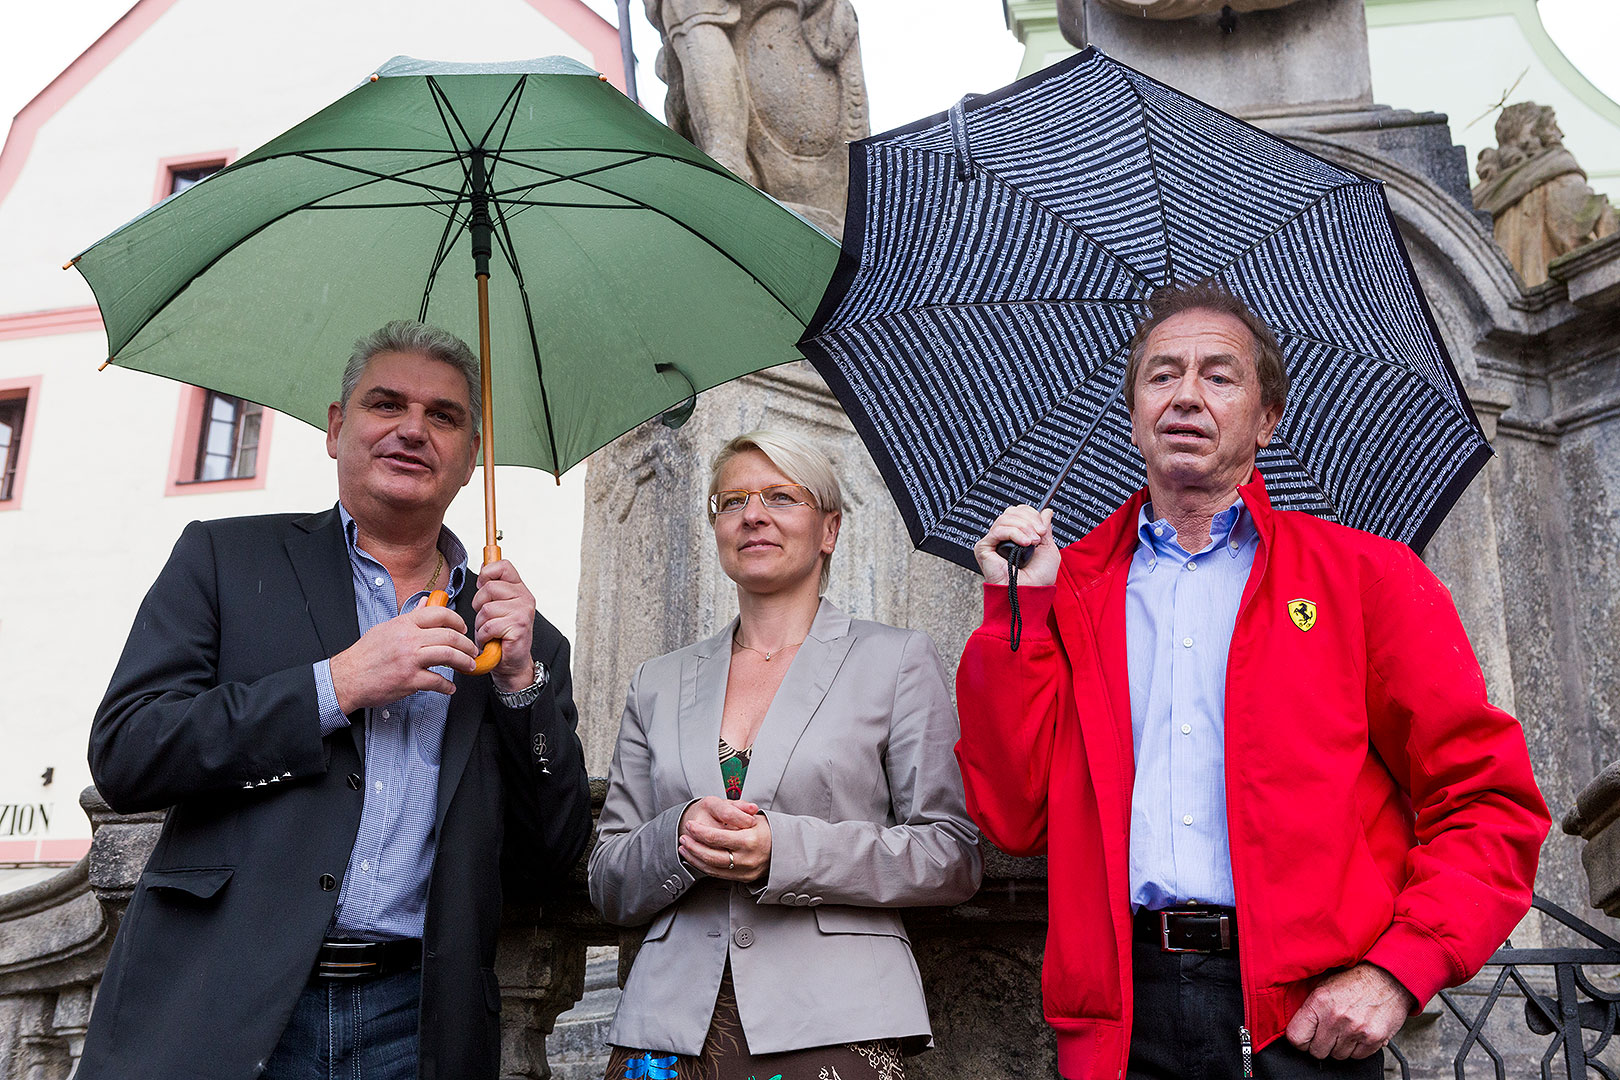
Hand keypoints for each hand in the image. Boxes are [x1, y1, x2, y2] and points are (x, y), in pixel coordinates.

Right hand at [329, 604, 477, 712]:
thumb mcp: (386, 628)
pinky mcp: (409, 680)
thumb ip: (409, 617)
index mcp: (403, 623)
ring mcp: (409, 659)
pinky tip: (449, 687)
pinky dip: (447, 686)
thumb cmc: (365, 654)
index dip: (457, 620)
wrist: (347, 677)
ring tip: (469, 666)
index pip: (439, 614)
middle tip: (472, 651)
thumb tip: (426, 604)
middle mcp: (408, 638)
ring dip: (464, 662)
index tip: (463, 629)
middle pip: (450, 636)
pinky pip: (437, 681)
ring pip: (449, 655)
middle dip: (467, 645)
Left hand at [472, 559, 537, 692]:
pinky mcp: (518, 627)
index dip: (487, 574)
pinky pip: (489, 626)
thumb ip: (492, 585)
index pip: (502, 566)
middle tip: (488, 618)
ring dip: (481, 624)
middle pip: (488, 588)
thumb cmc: (501, 635)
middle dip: (479, 605)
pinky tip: (492, 640)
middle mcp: (525, 598)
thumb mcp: (496, 605)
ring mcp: (523, 612)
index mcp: (519, 589)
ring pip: (486, 609)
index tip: (483, 587)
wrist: (512, 662)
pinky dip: (484, 636)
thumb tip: (484, 565)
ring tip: (490, 632)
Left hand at [677, 796, 771, 882]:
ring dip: (694, 857)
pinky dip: (703, 866)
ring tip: (685, 847)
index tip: (690, 825)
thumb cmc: (768, 831)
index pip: (716, 838)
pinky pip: (717, 874)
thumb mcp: (754, 818)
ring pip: (711, 868)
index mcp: (749, 841)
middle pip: (710, 855)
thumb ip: (734, 816)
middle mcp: (746, 858)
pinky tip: (695, 858)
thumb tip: (713, 815)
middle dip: (693, 846)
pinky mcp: (742, 878)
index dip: (699, 831)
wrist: (783, 850)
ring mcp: (744, 871)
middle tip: (683, 836)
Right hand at [973, 505, 1059, 586]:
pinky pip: (998, 531)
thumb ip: (1045, 528)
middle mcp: (1003, 537)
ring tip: (1033, 542)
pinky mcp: (983, 548)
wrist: (1030, 592)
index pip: (1019, 513)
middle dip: (1029, 520)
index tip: (1043, 528)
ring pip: (1005, 518)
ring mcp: (993, 542)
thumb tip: (1046, 511)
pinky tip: (1024, 543)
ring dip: (1024, 527)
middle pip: (1012, 512)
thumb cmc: (1039, 578)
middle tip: (1040, 534)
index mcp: (1017, 536)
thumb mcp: (1048, 548)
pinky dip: (1014, 533)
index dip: (1032, 515)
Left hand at [1285, 963, 1414, 1059]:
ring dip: (1340, 1046)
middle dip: (1321, 1044)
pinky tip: (1359, 1032)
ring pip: (1338, 1056)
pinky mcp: (1373, 1039)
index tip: (1306, 1037)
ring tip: (1346, 1029)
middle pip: (1317, 1051)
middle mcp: (1336, 1017)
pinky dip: (1357, 1049)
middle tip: (1329, 1032)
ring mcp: (1355, 1030)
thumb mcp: (1324, 986)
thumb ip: (1310, 1007)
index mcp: (1319, 1002)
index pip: (1296, 1037)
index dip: (1300, 1040)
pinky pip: (1357, 1057)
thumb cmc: (1355, 980)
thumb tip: (1296, 1026)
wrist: (1388, 978)